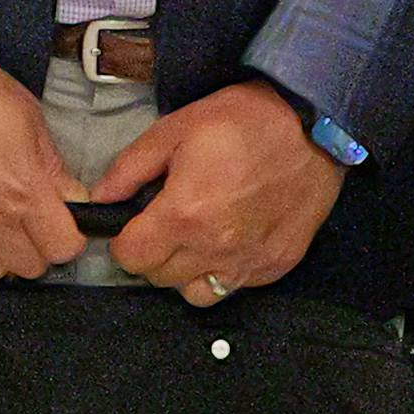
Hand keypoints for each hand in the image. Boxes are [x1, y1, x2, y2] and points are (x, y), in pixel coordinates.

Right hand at [0, 55, 82, 286]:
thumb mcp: (28, 118)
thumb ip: (52, 165)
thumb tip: (69, 193)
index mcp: (24, 191)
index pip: (65, 246)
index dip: (71, 234)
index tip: (64, 221)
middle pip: (33, 265)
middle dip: (39, 245)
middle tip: (32, 220)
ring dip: (4, 256)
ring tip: (0, 229)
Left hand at [90, 82, 345, 302]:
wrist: (313, 126)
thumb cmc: (241, 121)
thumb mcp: (174, 130)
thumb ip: (129, 168)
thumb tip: (99, 198)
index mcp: (183, 215)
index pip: (130, 258)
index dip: (123, 241)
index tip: (134, 223)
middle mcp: (214, 249)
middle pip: (159, 278)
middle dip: (152, 253)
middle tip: (165, 222)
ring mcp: (247, 263)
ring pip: (194, 293)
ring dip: (185, 270)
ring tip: (196, 237)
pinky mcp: (275, 266)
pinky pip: (234, 287)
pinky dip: (223, 271)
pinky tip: (230, 239)